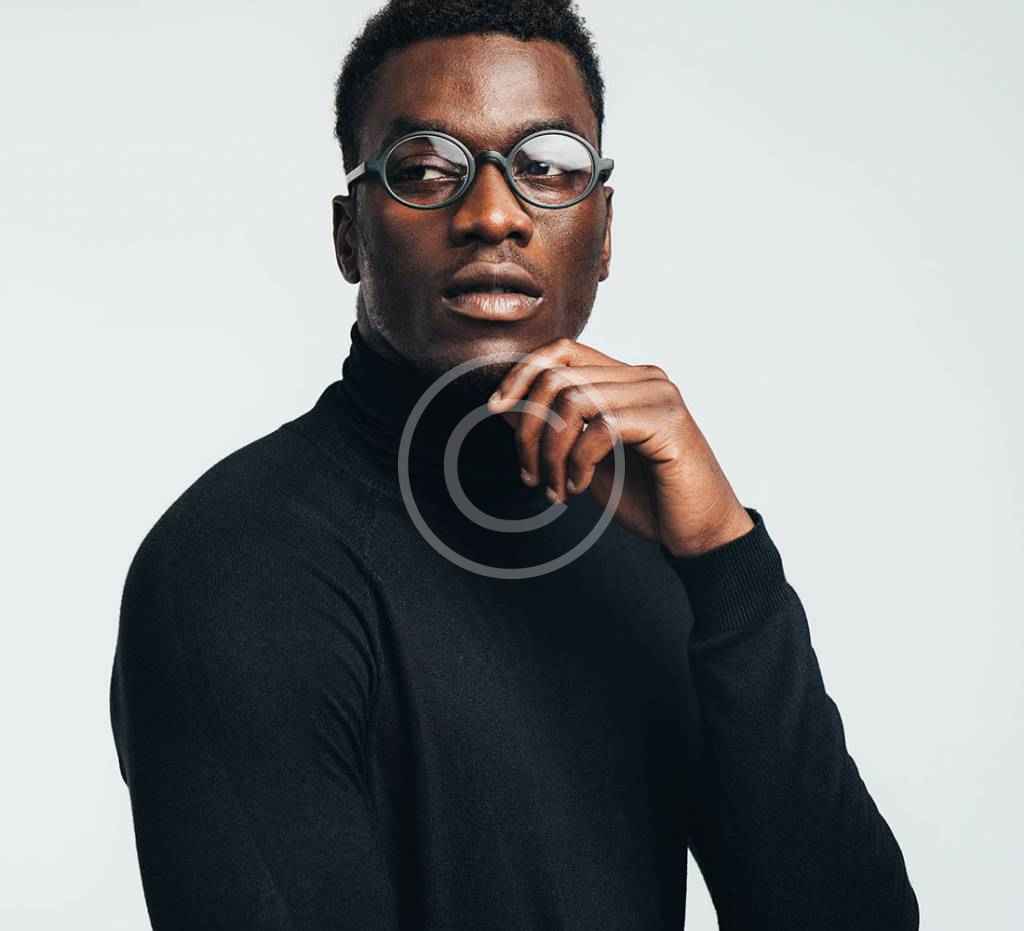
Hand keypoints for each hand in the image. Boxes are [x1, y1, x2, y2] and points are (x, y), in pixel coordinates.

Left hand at [486, 337, 754, 557]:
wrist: (700, 534)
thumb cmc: (647, 498)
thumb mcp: (584, 460)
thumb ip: (554, 430)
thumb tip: (507, 407)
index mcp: (626, 379)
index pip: (563, 350)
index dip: (522, 374)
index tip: (496, 410)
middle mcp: (644, 378)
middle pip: (559, 375)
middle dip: (529, 428)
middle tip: (529, 474)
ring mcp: (659, 396)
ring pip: (574, 400)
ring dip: (550, 452)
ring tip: (553, 489)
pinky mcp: (668, 422)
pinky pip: (601, 428)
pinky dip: (577, 462)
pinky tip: (577, 488)